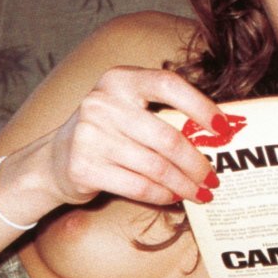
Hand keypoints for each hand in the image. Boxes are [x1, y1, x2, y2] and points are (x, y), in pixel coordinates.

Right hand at [35, 66, 225, 208]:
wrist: (54, 160)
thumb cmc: (105, 132)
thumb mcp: (127, 108)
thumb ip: (162, 112)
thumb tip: (217, 132)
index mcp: (119, 80)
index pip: (168, 85)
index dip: (200, 106)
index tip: (223, 128)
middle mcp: (102, 103)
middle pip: (166, 137)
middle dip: (196, 162)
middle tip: (213, 176)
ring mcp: (90, 136)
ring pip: (155, 167)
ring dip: (184, 184)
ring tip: (200, 192)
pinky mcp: (84, 167)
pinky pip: (137, 186)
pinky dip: (161, 195)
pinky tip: (173, 197)